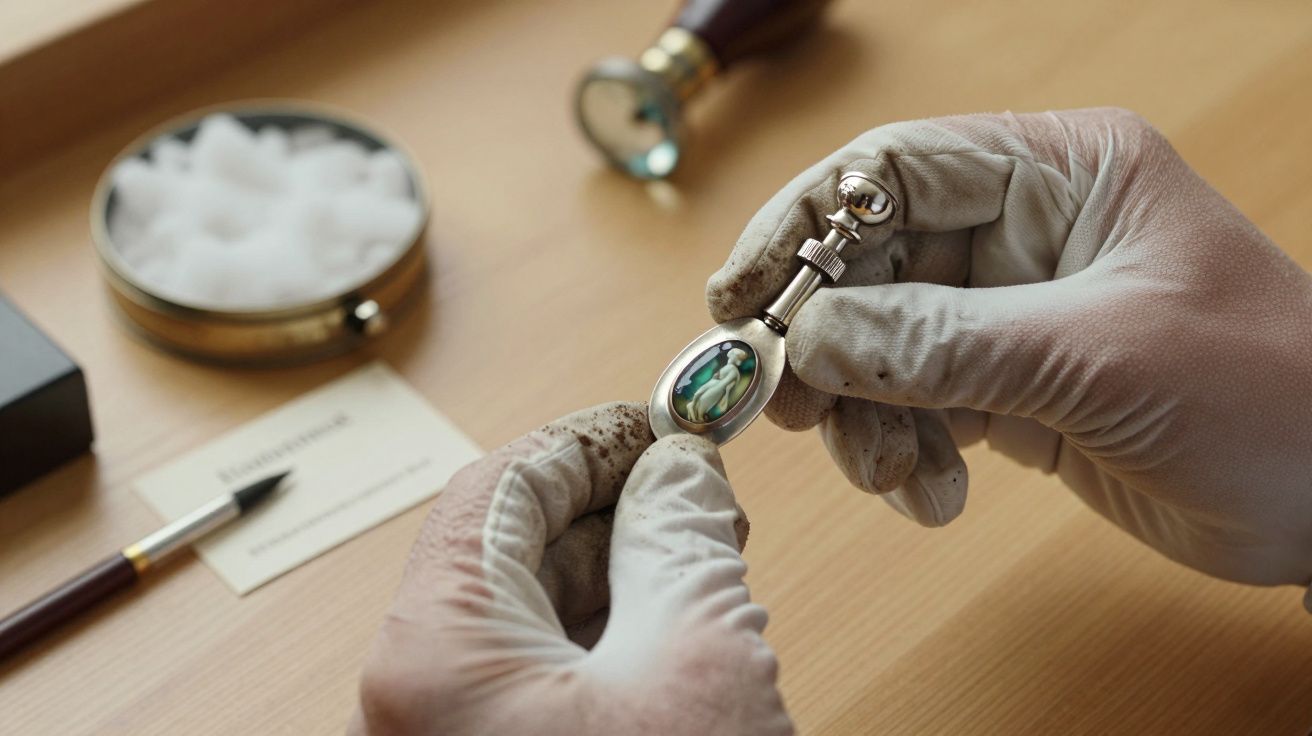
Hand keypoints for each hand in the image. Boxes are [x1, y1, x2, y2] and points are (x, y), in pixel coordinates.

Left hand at [351, 403, 790, 734]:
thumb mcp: (695, 662)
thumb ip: (682, 541)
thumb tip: (678, 471)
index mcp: (431, 658)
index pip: (498, 491)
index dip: (589, 444)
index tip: (658, 425)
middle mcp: (408, 700)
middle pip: (505, 555)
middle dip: (610, 514)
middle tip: (693, 495)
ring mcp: (438, 733)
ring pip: (520, 620)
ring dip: (612, 581)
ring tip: (698, 566)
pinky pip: (525, 679)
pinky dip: (597, 647)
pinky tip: (666, 637)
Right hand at [707, 108, 1311, 602]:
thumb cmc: (1269, 394)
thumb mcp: (1093, 357)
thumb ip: (939, 342)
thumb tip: (810, 339)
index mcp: (1057, 174)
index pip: (889, 172)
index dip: (800, 226)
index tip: (740, 299)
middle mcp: (1024, 232)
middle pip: (868, 265)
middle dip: (827, 344)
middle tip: (794, 409)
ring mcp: (1013, 312)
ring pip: (879, 345)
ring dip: (865, 416)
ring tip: (894, 475)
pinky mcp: (1011, 385)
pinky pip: (913, 404)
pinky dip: (903, 451)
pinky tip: (935, 494)